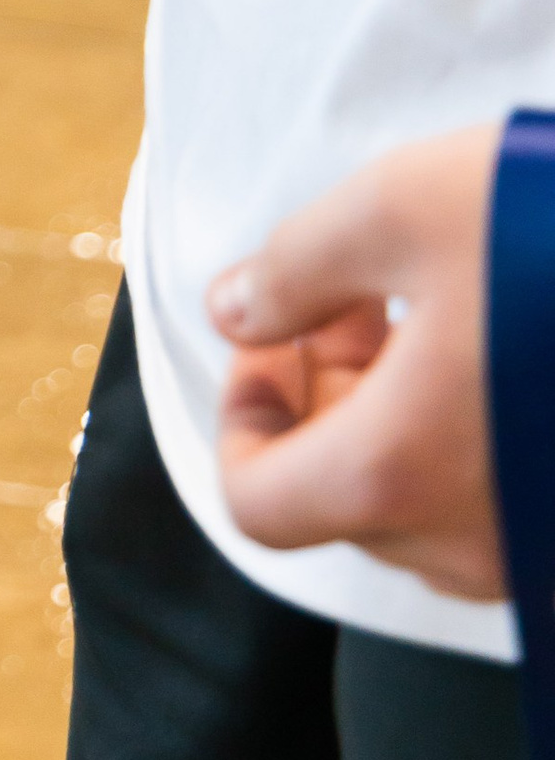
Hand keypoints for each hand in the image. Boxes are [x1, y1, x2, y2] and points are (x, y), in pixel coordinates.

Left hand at [210, 121, 503, 604]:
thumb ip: (293, 267)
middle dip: (325, 399)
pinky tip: (512, 349)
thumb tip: (235, 311)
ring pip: (429, 511)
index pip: (257, 503)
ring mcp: (544, 553)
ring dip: (400, 420)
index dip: (245, 412)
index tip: (277, 333)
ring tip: (439, 312)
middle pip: (343, 504)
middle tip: (356, 301)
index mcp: (398, 474)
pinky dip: (476, 445)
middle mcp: (474, 543)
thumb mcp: (403, 206)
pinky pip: (507, 511)